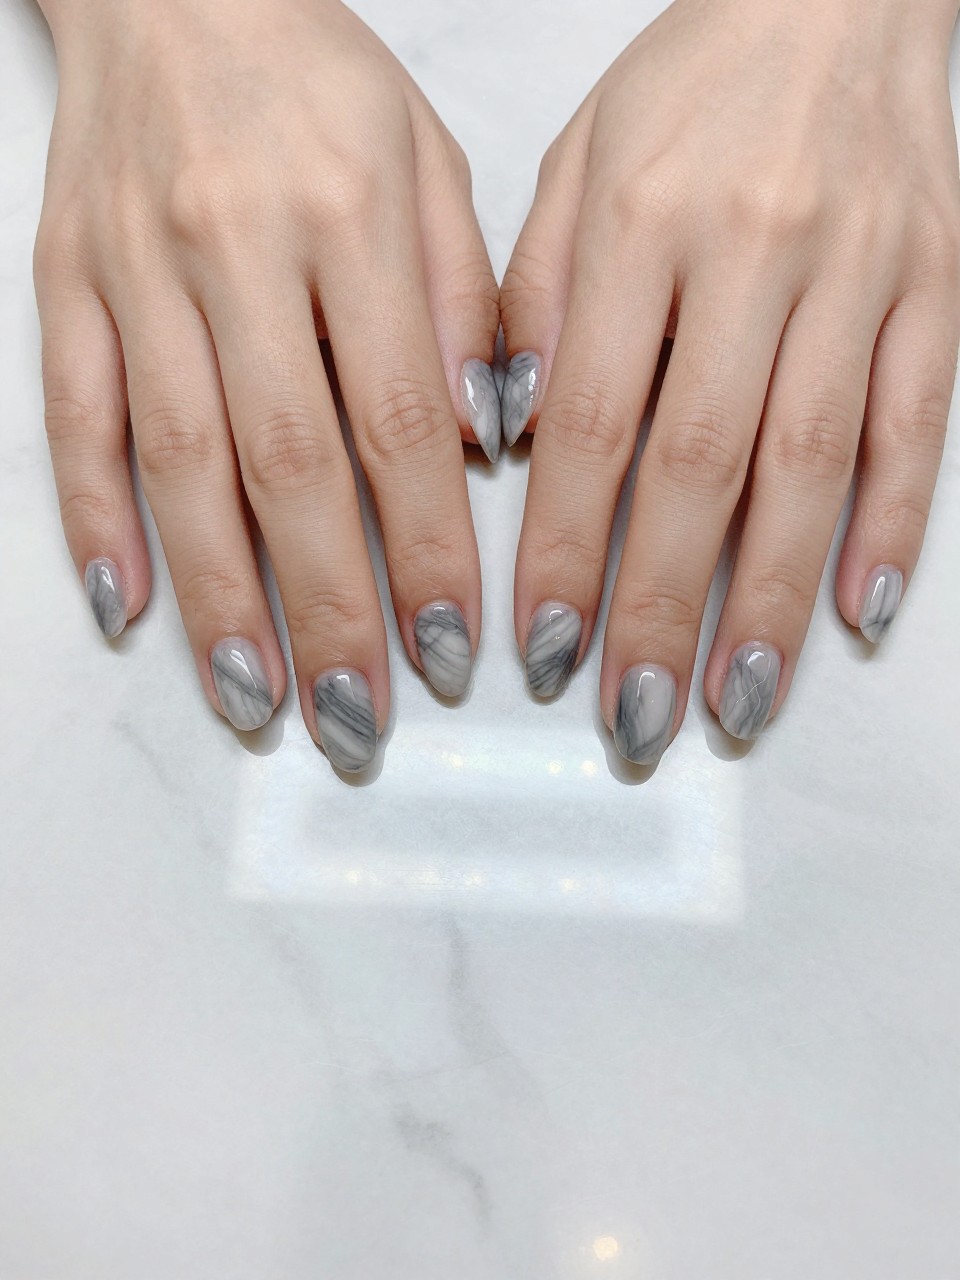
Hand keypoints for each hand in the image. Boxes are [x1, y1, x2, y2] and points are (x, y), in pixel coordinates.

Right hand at [35, 0, 498, 769]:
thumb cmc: (316, 82)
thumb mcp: (429, 157)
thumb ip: (466, 298)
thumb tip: (487, 441)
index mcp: (352, 213)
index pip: (398, 422)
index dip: (427, 549)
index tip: (452, 648)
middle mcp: (238, 249)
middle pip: (289, 466)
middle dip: (329, 610)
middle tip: (360, 720)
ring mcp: (136, 273)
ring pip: (179, 464)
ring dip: (219, 599)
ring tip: (258, 701)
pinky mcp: (63, 286)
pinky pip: (71, 417)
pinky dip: (94, 520)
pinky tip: (128, 610)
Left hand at [501, 0, 959, 759]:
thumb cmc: (690, 89)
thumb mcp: (573, 166)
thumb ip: (533, 303)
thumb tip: (511, 441)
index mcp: (637, 223)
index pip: (592, 423)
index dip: (563, 550)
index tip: (541, 647)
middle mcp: (748, 253)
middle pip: (700, 465)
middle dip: (662, 608)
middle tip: (636, 718)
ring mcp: (855, 274)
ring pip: (810, 465)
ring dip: (771, 600)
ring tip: (733, 701)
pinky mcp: (933, 288)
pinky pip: (916, 422)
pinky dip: (893, 524)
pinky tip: (858, 613)